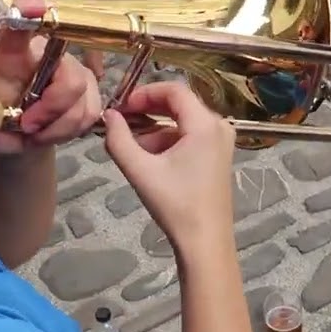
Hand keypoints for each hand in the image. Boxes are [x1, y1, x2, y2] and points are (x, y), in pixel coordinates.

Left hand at [0, 0, 101, 154]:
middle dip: (51, 107)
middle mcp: (48, 53)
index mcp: (13, 53)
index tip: (32, 7)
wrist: (16, 137)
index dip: (29, 11)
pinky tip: (49, 131)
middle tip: (27, 125)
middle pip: (70, 75)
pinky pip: (88, 114)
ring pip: (79, 101)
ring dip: (55, 126)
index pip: (21, 26)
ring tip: (33, 132)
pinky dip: (66, 131)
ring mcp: (75, 71)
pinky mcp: (91, 92)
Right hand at [101, 82, 236, 248]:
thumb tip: (108, 116)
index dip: (145, 93)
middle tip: (122, 122)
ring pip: (183, 122)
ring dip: (156, 129)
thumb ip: (119, 139)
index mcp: (205, 124)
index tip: (122, 107)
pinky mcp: (219, 156)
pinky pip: (191, 136)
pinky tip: (150, 161)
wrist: (205, 242)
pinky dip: (169, 142)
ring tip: (132, 149)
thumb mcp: (140, 170)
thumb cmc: (175, 205)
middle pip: (180, 104)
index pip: (174, 89)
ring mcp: (222, 142)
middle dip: (148, 110)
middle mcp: (219, 126)